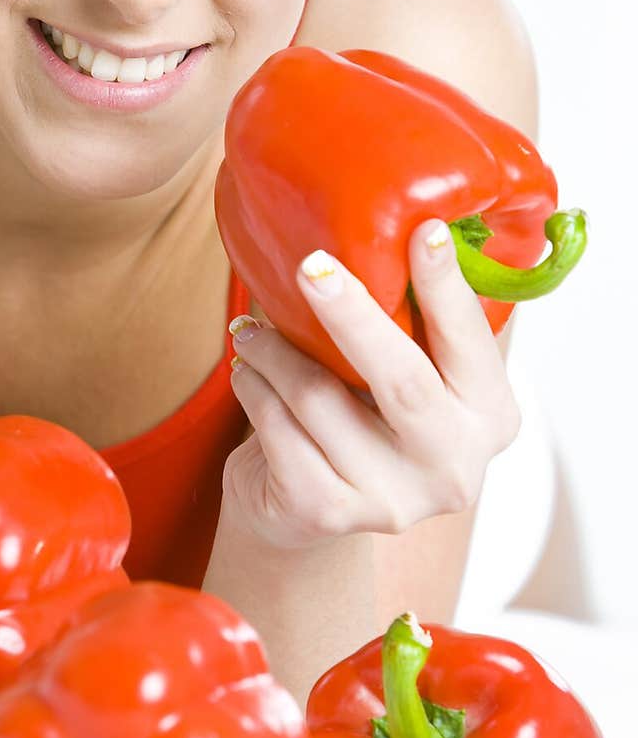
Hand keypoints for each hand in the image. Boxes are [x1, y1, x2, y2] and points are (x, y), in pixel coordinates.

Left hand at [223, 219, 521, 548]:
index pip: (470, 343)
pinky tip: (247, 372)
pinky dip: (255, 390)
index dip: (445, 286)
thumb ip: (411, 322)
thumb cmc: (361, 415)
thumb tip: (389, 224)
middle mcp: (455, 468)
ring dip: (274, 350)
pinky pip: (278, 429)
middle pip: (401, 380)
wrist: (308, 507)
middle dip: (353, 315)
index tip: (424, 229)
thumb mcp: (402, 371)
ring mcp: (393, 501)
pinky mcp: (328, 513)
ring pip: (319, 399)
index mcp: (491, 418)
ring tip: (249, 329)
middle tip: (312, 266)